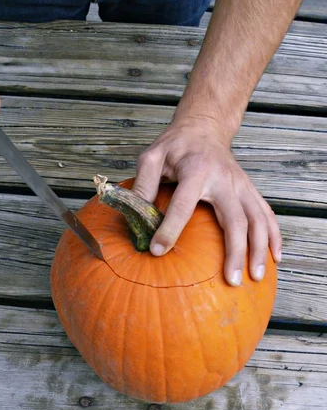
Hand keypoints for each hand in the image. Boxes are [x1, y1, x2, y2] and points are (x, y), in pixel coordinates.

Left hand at [133, 117, 281, 285]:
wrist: (203, 128)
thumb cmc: (175, 146)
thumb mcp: (152, 157)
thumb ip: (143, 184)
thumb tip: (136, 218)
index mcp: (196, 170)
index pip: (182, 204)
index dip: (169, 229)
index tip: (157, 251)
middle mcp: (224, 179)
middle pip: (236, 219)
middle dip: (235, 251)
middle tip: (231, 280)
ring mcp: (241, 185)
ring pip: (258, 219)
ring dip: (259, 249)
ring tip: (254, 276)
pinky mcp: (250, 190)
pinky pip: (267, 215)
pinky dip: (274, 237)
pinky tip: (274, 258)